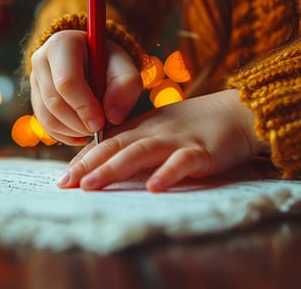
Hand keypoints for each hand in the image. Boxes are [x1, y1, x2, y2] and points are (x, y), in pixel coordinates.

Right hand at [30, 30, 142, 144]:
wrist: (93, 60)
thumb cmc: (109, 62)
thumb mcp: (124, 66)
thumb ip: (126, 85)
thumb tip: (112, 116)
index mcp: (62, 45)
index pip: (66, 82)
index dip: (84, 107)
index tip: (100, 124)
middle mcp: (41, 60)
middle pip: (54, 102)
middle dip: (78, 123)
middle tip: (99, 130)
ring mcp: (34, 81)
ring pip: (47, 117)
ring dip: (73, 131)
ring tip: (93, 130)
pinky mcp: (35, 99)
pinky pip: (46, 125)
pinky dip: (66, 136)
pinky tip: (82, 133)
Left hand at [58, 89, 269, 191]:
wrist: (236, 112)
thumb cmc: (196, 125)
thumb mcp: (161, 130)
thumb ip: (138, 143)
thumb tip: (111, 163)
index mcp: (143, 127)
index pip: (107, 142)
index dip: (84, 158)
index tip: (64, 176)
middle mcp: (154, 131)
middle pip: (115, 145)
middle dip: (88, 164)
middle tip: (65, 183)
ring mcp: (177, 140)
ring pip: (139, 152)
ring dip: (113, 168)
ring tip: (91, 185)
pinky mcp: (202, 151)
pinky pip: (182, 162)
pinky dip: (167, 173)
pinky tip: (153, 187)